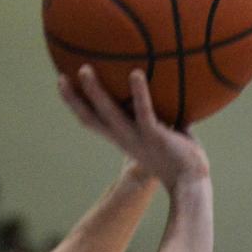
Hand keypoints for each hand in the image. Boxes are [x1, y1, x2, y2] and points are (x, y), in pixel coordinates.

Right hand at [58, 67, 209, 190]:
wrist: (190, 180)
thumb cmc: (181, 156)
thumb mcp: (166, 131)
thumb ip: (162, 111)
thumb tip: (169, 85)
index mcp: (122, 137)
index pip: (91, 120)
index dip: (74, 104)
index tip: (63, 83)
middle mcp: (123, 138)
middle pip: (91, 118)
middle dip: (74, 100)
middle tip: (61, 78)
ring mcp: (137, 137)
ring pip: (109, 113)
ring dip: (95, 92)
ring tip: (84, 70)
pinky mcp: (155, 136)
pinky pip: (144, 112)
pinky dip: (139, 93)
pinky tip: (136, 73)